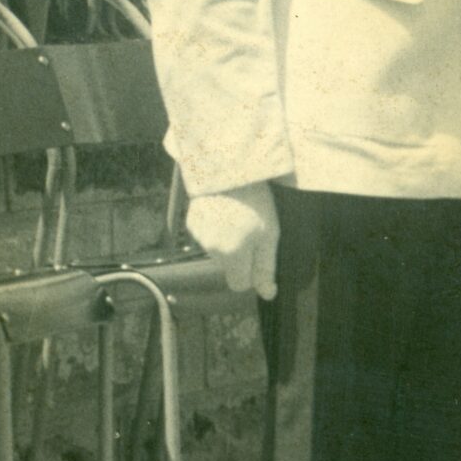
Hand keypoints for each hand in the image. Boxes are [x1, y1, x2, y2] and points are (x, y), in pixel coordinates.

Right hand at [186, 183, 279, 298]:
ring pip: (217, 249)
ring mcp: (198, 235)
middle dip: (240, 254)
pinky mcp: (191, 221)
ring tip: (238, 213)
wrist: (228, 165)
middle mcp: (210, 249)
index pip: (239, 284)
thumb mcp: (269, 233)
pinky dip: (215, 226)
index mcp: (231, 254)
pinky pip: (207, 234)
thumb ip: (266, 267)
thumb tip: (267, 295)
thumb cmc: (255, 199)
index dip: (252, 273)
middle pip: (229, 265)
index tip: (260, 255)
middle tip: (253, 226)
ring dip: (227, 238)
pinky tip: (224, 208)